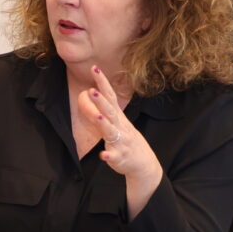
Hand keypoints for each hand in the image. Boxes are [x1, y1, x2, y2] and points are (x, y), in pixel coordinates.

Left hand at [75, 65, 163, 214]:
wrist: (143, 163)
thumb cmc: (126, 139)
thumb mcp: (117, 122)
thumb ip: (103, 108)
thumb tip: (89, 92)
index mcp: (118, 117)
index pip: (110, 96)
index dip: (103, 83)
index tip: (94, 68)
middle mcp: (120, 127)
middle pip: (110, 111)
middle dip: (101, 101)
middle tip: (92, 90)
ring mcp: (121, 141)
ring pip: (111, 132)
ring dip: (104, 124)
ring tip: (97, 117)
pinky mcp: (120, 157)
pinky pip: (114, 156)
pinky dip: (108, 156)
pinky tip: (103, 155)